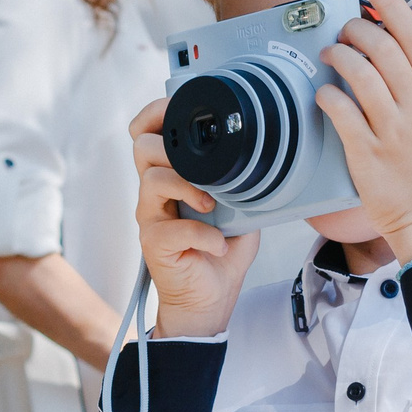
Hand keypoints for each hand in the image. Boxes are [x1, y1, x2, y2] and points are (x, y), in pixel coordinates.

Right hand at [130, 97, 261, 338]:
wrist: (210, 300)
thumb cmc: (220, 253)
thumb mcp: (240, 208)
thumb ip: (243, 181)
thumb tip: (268, 154)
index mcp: (170, 177)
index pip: (146, 133)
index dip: (155, 114)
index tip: (177, 110)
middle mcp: (153, 194)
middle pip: (142, 148)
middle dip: (173, 149)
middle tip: (202, 168)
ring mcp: (151, 218)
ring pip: (153, 180)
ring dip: (188, 187)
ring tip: (211, 205)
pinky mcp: (155, 244)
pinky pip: (174, 228)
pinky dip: (204, 235)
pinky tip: (218, 244)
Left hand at [316, 0, 411, 263]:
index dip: (392, 5)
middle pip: (383, 49)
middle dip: (356, 30)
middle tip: (344, 30)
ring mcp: (393, 131)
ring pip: (359, 74)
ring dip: (338, 56)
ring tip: (329, 55)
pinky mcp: (367, 153)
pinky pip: (340, 111)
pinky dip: (327, 95)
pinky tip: (323, 92)